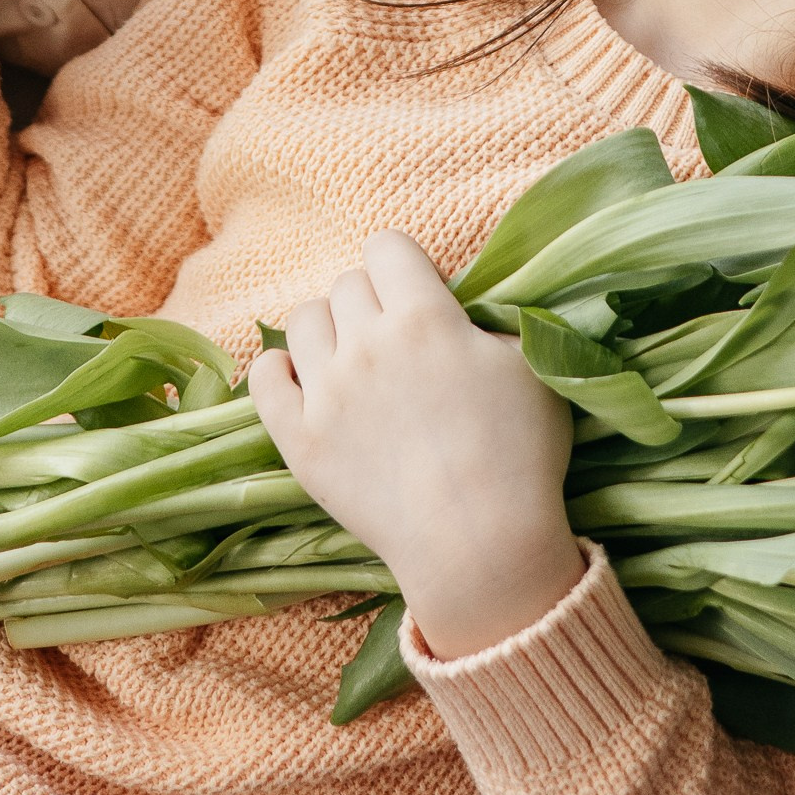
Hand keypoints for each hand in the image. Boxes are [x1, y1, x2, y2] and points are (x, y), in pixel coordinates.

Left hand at [247, 232, 582, 661]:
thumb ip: (492, 323)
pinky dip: (279, 370)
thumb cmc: (519, 456)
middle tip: (397, 342)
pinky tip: (303, 380)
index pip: (388, 247)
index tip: (422, 297)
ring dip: (329, 330)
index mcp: (423, 316)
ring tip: (353, 360)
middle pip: (347, 284)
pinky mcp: (299, 441)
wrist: (479, 547)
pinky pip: (265, 379)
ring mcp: (326, 392)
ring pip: (304, 321)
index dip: (406, 266)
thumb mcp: (528, 368)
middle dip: (373, 302)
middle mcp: (366, 343)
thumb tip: (463, 311)